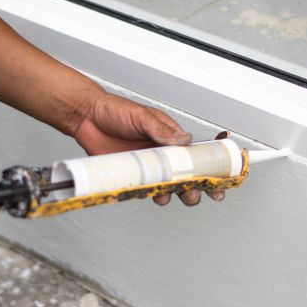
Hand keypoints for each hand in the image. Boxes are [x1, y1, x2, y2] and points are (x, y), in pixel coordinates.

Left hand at [73, 92, 225, 205]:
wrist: (86, 118)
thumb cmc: (115, 111)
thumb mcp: (142, 116)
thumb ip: (162, 130)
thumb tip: (183, 140)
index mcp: (170, 137)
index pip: (196, 154)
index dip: (210, 168)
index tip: (219, 178)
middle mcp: (162, 153)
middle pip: (186, 175)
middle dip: (195, 187)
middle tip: (196, 193)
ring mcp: (148, 166)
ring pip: (167, 185)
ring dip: (173, 193)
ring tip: (171, 194)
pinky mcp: (132, 175)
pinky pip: (145, 189)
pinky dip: (150, 194)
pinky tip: (151, 193)